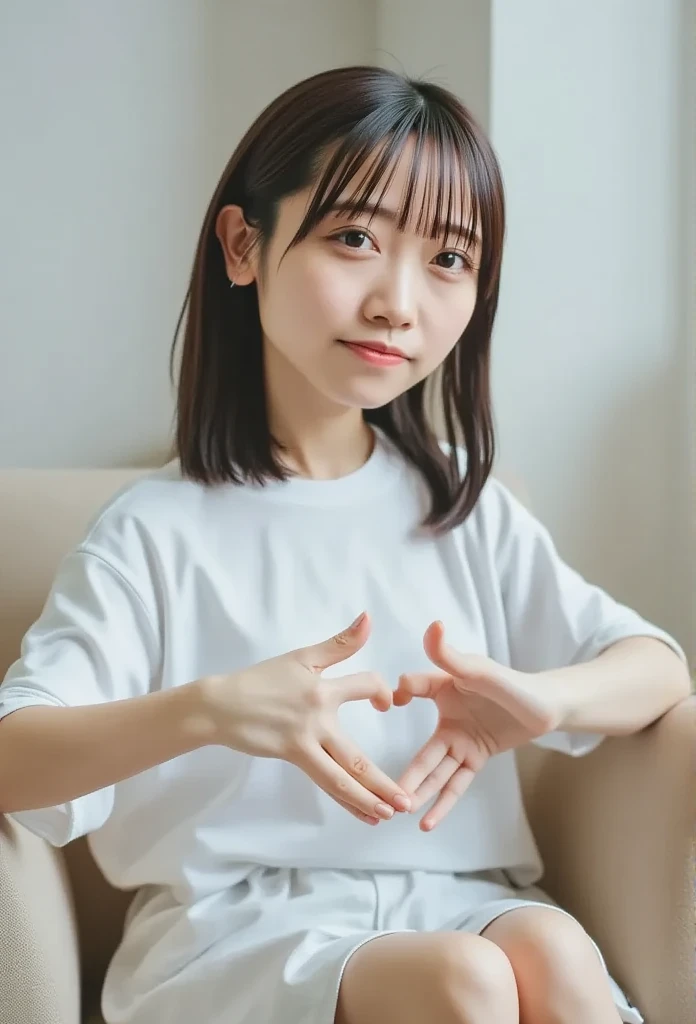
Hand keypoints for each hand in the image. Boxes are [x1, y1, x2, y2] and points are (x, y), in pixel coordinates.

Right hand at [199, 612, 410, 824]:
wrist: (221, 703)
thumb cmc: (260, 680)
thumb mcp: (301, 658)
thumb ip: (339, 643)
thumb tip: (368, 619)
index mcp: (324, 689)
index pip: (366, 686)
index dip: (381, 692)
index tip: (387, 703)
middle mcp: (319, 718)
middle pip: (358, 757)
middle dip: (384, 782)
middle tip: (408, 802)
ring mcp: (305, 741)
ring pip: (342, 778)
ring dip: (368, 799)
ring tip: (390, 814)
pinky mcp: (292, 755)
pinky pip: (325, 782)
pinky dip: (346, 800)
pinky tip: (363, 813)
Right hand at [394, 621, 559, 830]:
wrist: (548, 708)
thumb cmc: (515, 684)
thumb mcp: (482, 671)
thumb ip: (452, 656)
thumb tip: (434, 626)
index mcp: (445, 688)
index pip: (417, 687)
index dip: (405, 691)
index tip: (393, 698)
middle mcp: (447, 716)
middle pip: (423, 750)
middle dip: (405, 772)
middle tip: (381, 790)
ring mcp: (460, 741)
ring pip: (436, 771)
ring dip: (419, 791)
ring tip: (399, 810)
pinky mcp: (474, 758)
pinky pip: (456, 783)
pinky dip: (443, 803)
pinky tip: (427, 821)